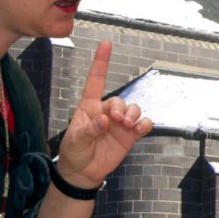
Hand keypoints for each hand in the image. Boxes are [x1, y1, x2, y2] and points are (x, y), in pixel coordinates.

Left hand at [56, 40, 152, 188]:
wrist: (82, 173)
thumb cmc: (73, 152)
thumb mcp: (75, 140)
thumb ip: (89, 129)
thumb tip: (104, 120)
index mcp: (89, 107)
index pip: (96, 80)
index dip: (101, 62)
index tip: (106, 44)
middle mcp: (106, 112)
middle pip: (119, 99)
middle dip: (121, 107)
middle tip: (118, 120)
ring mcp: (119, 124)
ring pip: (133, 109)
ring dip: (133, 114)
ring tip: (127, 125)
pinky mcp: (130, 136)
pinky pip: (143, 124)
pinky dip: (144, 124)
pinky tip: (139, 129)